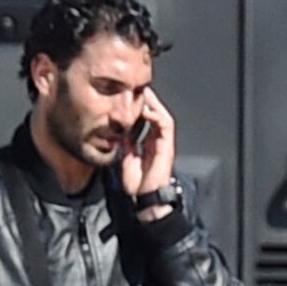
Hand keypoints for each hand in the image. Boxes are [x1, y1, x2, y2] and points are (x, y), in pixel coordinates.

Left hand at [121, 89, 177, 205]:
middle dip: (147, 101)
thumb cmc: (136, 183)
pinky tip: (146, 109)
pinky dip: (156, 115)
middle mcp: (157, 140)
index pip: (145, 120)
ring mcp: (163, 142)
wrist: (145, 198)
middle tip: (137, 87)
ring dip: (153, 104)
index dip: (138, 107)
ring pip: (161, 116)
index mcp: (147, 143)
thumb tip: (118, 128)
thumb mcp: (125, 156)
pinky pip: (165, 125)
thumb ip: (125, 142)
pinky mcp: (167, 145)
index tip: (128, 96)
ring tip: (144, 92)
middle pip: (154, 114)